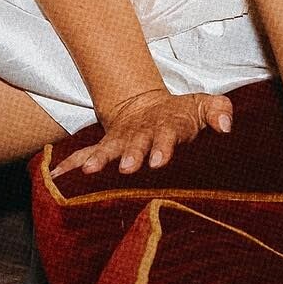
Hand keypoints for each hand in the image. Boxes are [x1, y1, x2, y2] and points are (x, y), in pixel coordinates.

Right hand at [49, 86, 233, 179]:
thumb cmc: (182, 114)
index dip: (163, 146)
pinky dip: (70, 164)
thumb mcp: (204, 106)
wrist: (150, 107)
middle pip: (135, 143)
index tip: (160, 161)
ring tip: (88, 172)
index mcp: (166, 125)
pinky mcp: (107, 148)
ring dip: (99, 160)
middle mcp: (140, 133)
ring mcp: (121, 140)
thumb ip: (218, 111)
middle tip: (127, 168)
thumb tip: (226, 126)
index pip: (166, 135)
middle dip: (131, 155)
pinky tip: (56, 177)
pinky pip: (85, 155)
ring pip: (108, 149)